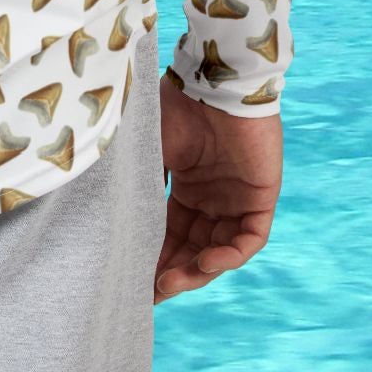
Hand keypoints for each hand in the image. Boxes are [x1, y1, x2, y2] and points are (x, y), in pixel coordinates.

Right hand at [152, 69, 282, 301]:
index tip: (133, 282)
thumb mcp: (149, 147)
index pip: (170, 231)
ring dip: (197, 271)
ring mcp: (237, 198)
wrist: (216, 79)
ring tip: (171, 283)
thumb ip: (138, 181)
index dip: (154, 256)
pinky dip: (229, 255)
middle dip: (172, 271)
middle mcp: (212, 196)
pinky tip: (206, 261)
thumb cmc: (178, 105)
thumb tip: (110, 218)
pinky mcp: (262, 196)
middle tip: (150, 293)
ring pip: (219, 250)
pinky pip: (249, 238)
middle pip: (193, 247)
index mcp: (186, 184)